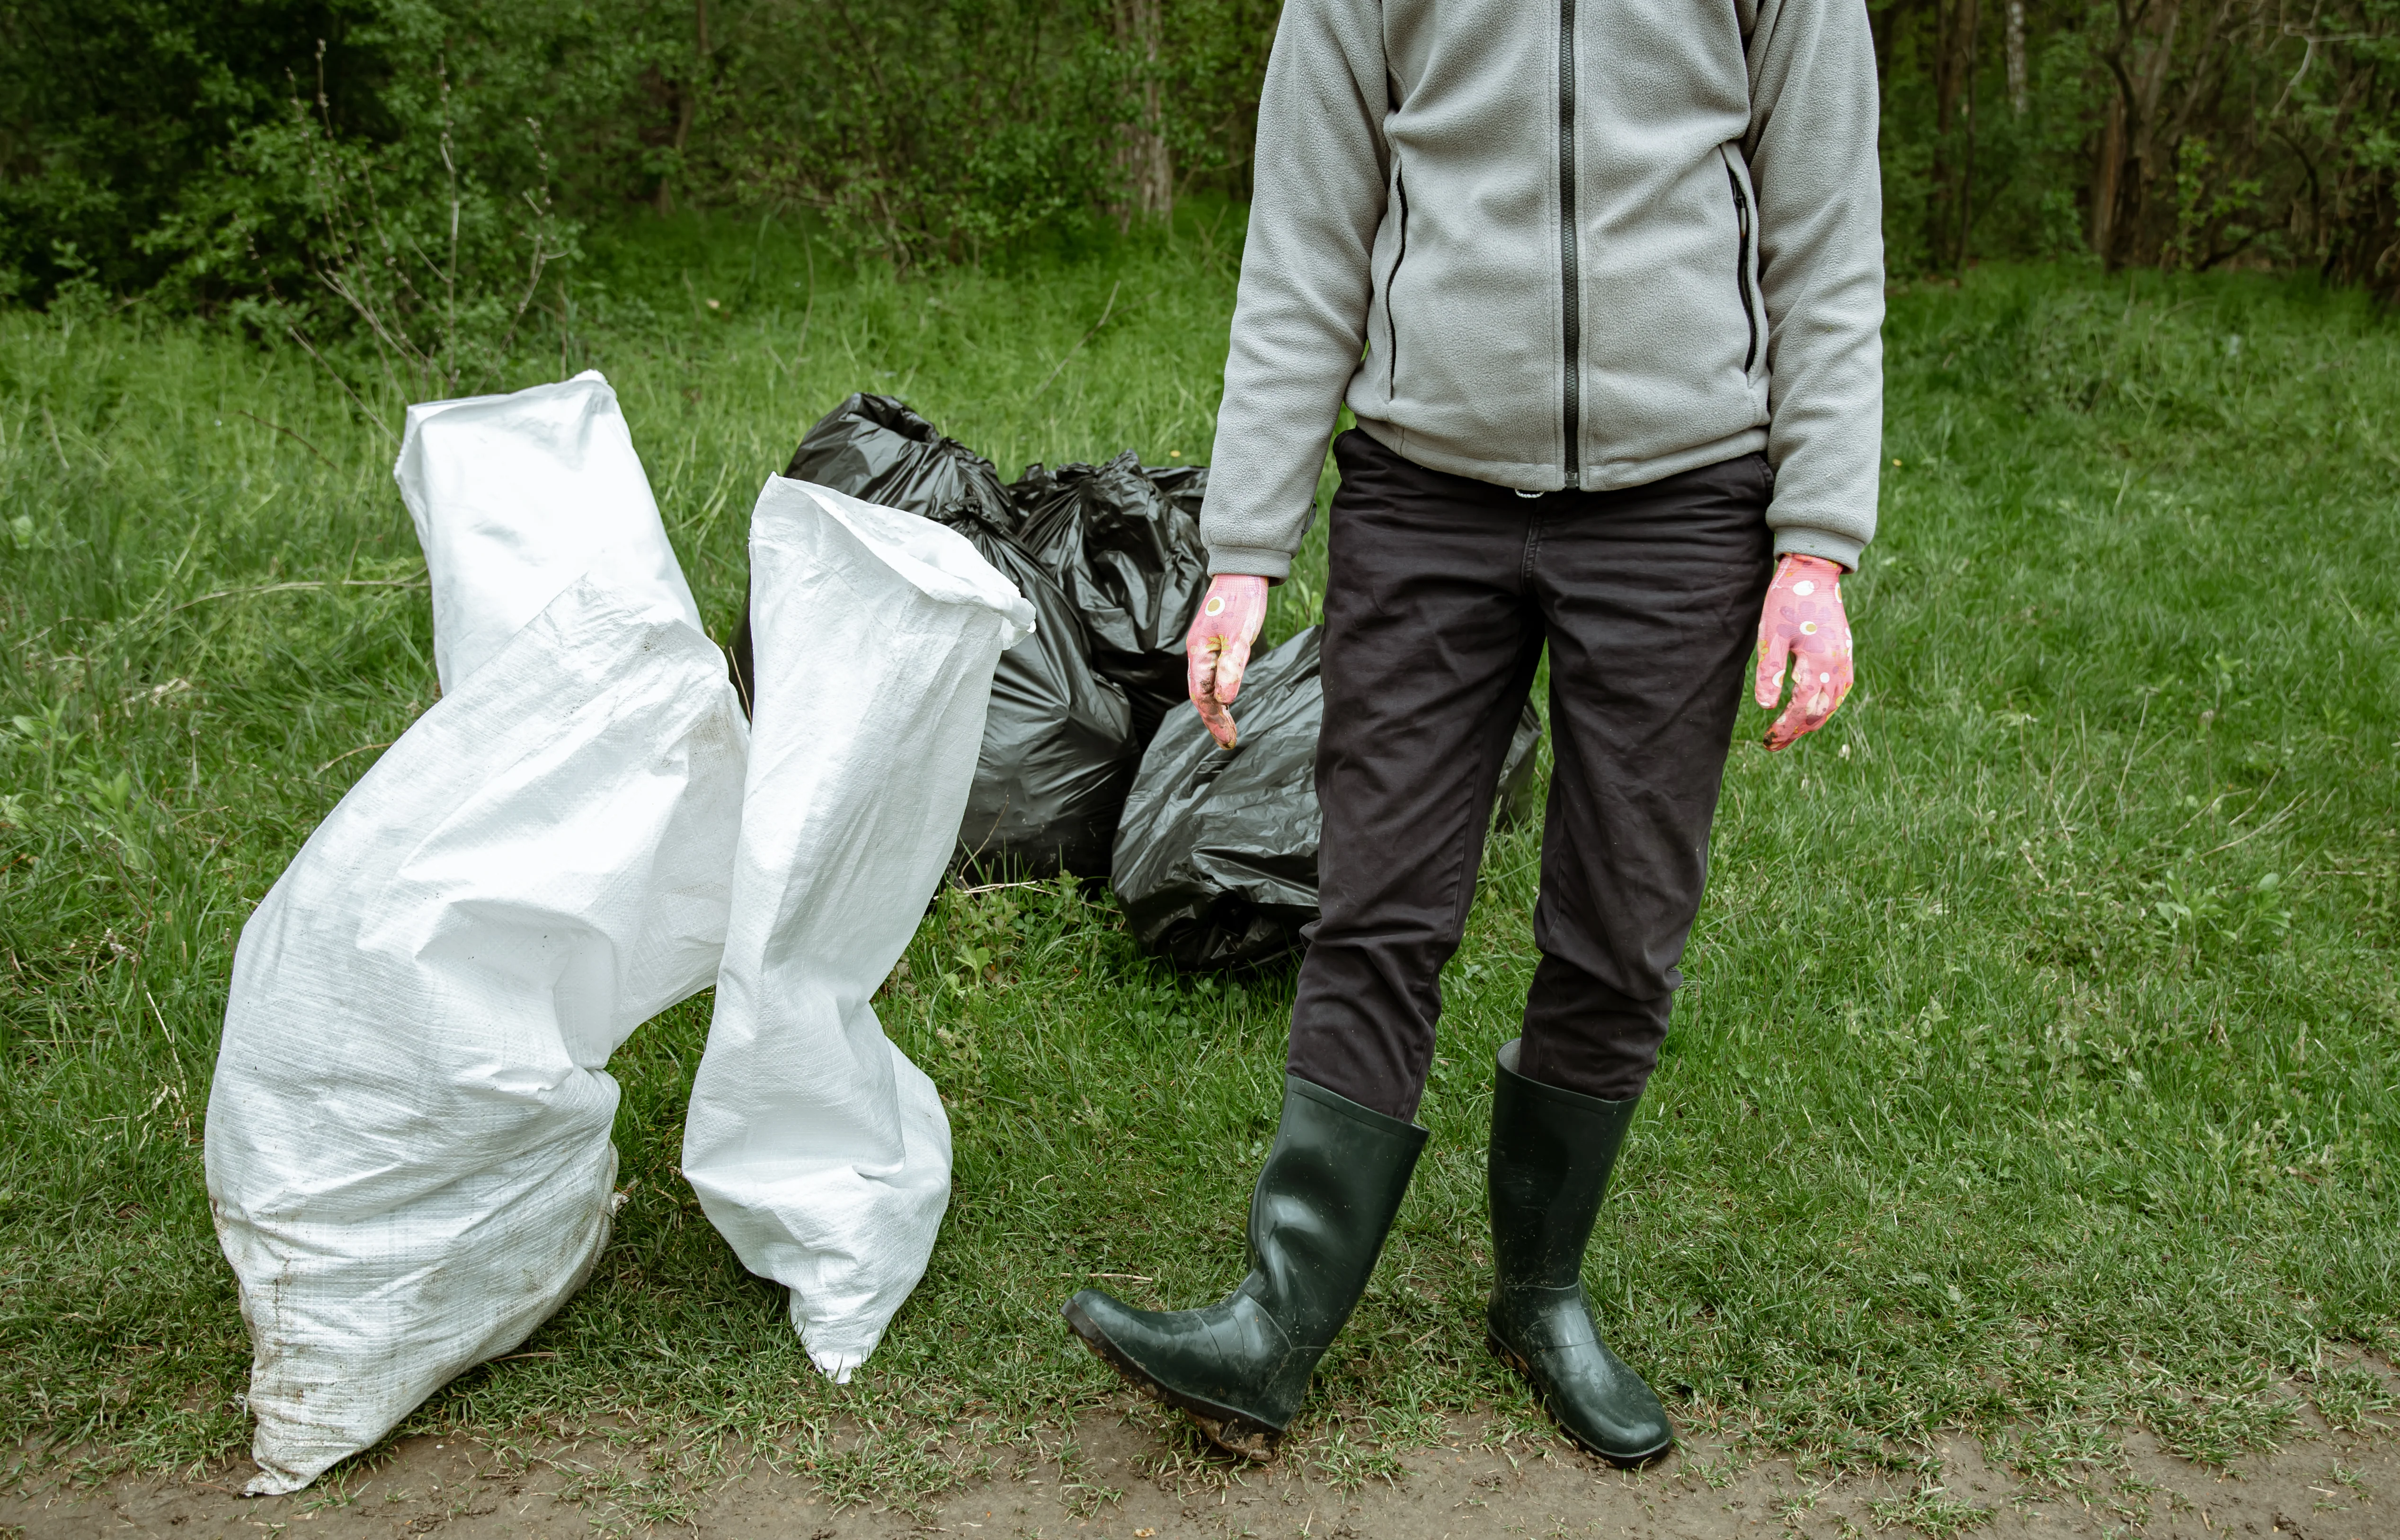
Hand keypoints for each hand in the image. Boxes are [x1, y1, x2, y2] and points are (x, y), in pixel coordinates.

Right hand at [1186, 574, 1269, 748]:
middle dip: (1214, 719)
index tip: (1228, 741)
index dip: (1214, 720)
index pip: (1202, 696)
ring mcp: (1206, 645)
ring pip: (1206, 683)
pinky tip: (1227, 696)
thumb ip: (1232, 668)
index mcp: (1199, 652)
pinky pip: (1213, 672)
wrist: (1243, 568)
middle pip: (1201, 694)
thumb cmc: (1242, 600)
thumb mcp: (1241, 636)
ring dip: (1216, 707)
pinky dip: (1219, 689)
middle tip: (1228, 741)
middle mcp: (1198, 651)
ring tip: (1228, 727)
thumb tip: (1225, 701)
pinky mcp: (1216, 638)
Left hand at [1754, 554, 1853, 750]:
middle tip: (1773, 745)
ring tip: (1789, 733)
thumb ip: (1770, 672)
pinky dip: (1825, 706)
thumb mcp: (1771, 636)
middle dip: (1796, 731)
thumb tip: (1767, 708)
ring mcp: (1845, 661)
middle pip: (1819, 712)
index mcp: (1819, 663)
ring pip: (1832, 704)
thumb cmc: (1788, 602)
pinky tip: (1811, 710)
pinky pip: (1839, 690)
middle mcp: (1837, 666)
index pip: (1801, 708)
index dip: (1785, 728)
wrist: (1814, 573)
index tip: (1768, 740)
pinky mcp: (1845, 655)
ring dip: (1811, 721)